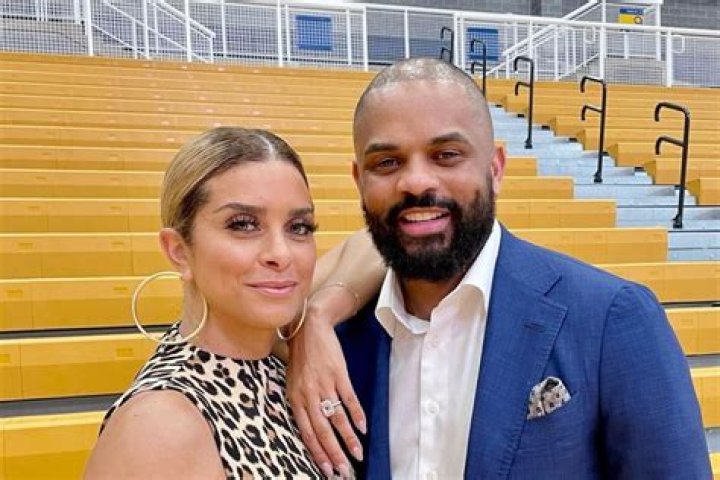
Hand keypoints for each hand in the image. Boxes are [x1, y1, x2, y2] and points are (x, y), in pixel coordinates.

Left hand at [287, 304, 366, 477]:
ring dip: (349, 438)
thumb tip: (312, 428)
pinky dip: (357, 415)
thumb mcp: (293, 382)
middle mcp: (308, 394)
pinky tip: (363, 428)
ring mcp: (324, 384)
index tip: (327, 469)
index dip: (317, 452)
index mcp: (294, 398)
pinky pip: (349, 399)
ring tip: (358, 454)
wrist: (309, 327)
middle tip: (345, 470)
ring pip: (337, 418)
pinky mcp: (338, 374)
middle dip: (334, 453)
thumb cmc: (301, 357)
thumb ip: (301, 404)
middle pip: (322, 431)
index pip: (306, 432)